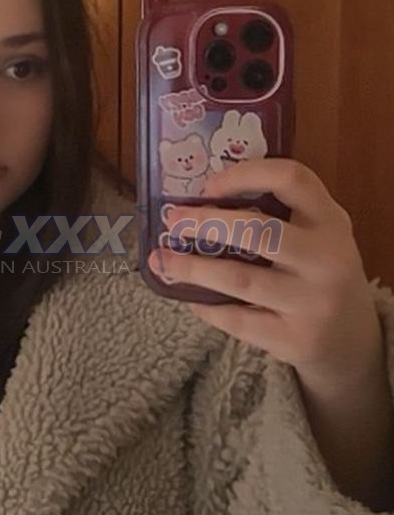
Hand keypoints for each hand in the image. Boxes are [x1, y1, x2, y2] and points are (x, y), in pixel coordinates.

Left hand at [147, 157, 383, 395]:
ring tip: (161, 260)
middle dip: (206, 223)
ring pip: (239, 278)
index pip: (292, 180)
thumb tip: (197, 202)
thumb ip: (278, 215)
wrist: (351, 339)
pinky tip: (188, 298)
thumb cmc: (317, 274)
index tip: (207, 185)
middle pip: (258, 231)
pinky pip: (237, 320)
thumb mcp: (316, 236)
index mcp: (330, 221)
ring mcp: (312, 302)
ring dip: (192, 267)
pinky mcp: (294, 339)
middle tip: (172, 221)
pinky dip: (206, 308)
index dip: (245, 175)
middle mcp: (326, 259)